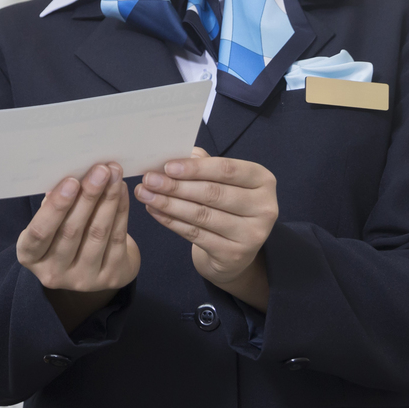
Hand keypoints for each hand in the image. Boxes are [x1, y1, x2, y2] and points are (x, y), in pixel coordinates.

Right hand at [16, 163, 139, 332]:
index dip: (56, 207)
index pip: (39, 233)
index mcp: (30, 256)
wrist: (94, 266)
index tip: (72, 181)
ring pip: (97, 233)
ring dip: (108, 199)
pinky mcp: (111, 278)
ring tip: (114, 173)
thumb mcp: (50, 223)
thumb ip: (53, 205)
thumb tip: (66, 177)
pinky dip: (120, 210)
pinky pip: (117, 238)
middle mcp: (53, 273)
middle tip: (100, 170)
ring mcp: (83, 280)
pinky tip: (121, 189)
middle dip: (88, 196)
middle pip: (71, 231)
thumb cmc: (63, 234)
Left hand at [136, 148, 276, 309]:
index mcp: (263, 180)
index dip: (196, 168)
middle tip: (148, 180)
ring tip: (145, 194)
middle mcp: (264, 207)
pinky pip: (196, 234)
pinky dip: (171, 221)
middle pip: (213, 193)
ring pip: (202, 215)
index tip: (167, 166)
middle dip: (176, 186)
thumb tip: (174, 152)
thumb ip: (203, 165)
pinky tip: (154, 211)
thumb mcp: (222, 181)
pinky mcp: (235, 255)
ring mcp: (252, 234)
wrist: (234, 251)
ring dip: (168, 203)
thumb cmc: (226, 205)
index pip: (227, 170)